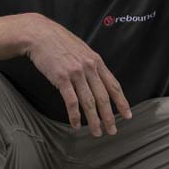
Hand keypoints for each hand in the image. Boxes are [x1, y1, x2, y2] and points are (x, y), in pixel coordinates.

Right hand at [23, 16, 131, 135]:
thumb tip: (98, 80)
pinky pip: (71, 101)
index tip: (127, 115)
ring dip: (94, 120)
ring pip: (89, 102)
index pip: (114, 85)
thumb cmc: (60, 43)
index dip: (122, 102)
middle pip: (103, 97)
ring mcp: (76, 73)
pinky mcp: (61, 78)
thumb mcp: (82, 50)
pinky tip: (76, 125)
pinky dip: (74, 115)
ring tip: (97, 133)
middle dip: (109, 117)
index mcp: (97, 62)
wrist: (40, 35)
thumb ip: (91, 64)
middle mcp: (89, 68)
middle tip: (113, 131)